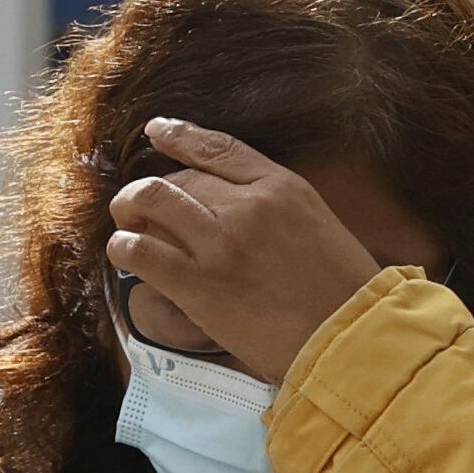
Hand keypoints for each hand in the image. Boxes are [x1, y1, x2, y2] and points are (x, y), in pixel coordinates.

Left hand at [105, 118, 385, 381]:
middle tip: (141, 212)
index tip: (157, 131)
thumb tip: (232, 207)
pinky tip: (125, 254)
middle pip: (178, 178)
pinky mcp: (197, 284)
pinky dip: (124, 247)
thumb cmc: (343, 295)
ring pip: (151, 202)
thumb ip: (275, 209)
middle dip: (152, 193)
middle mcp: (247, 206)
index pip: (216, 148)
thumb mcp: (319, 226)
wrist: (349, 341)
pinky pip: (141, 251)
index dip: (179, 136)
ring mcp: (219, 243)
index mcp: (282, 187)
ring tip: (128, 228)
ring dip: (130, 212)